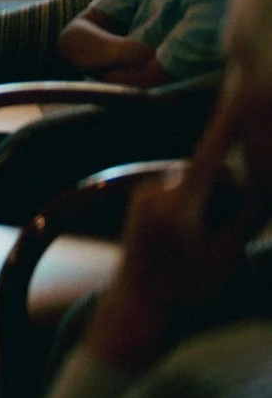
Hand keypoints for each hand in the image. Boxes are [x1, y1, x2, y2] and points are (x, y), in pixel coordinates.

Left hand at [85, 106, 256, 369]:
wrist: (137, 308)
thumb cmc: (186, 292)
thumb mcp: (226, 258)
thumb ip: (244, 217)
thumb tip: (263, 186)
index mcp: (178, 204)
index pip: (212, 154)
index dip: (229, 123)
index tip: (240, 90)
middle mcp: (156, 189)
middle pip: (210, 172)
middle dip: (228, 193)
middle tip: (216, 240)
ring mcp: (145, 191)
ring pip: (196, 183)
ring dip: (211, 202)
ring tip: (199, 245)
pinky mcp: (141, 197)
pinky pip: (180, 191)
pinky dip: (196, 205)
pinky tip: (186, 240)